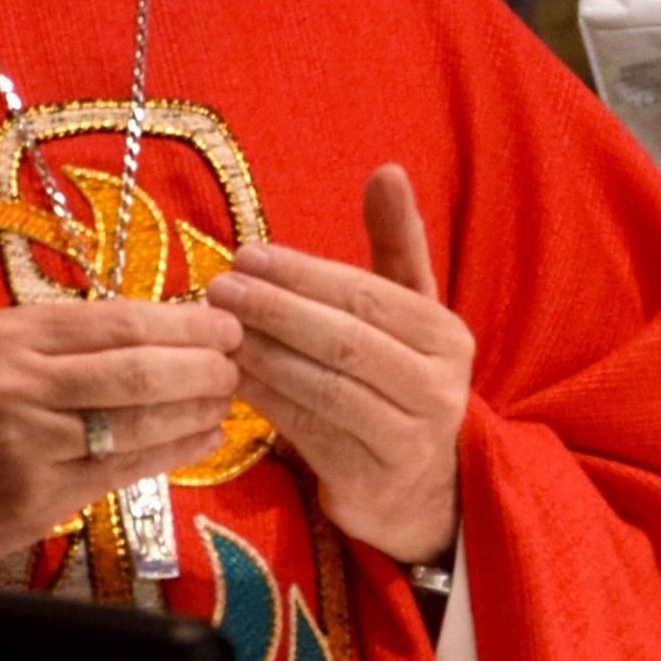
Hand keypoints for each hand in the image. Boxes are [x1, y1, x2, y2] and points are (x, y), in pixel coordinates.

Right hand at [0, 297, 242, 573]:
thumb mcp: (1, 354)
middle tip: (237, 365)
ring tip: (226, 402)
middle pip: (135, 371)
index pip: (118, 321)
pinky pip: (124, 470)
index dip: (184, 324)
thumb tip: (173, 326)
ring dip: (195, 412)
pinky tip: (203, 440)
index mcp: (13, 335)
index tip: (227, 325)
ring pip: (135, 423)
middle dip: (200, 367)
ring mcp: (28, 442)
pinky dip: (173, 452)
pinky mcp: (39, 495)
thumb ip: (75, 341)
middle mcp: (18, 383)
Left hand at [205, 166, 470, 565]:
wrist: (422, 490)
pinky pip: (308, 430)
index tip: (247, 254)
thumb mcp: (409, 314)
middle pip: (346, 341)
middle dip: (277, 310)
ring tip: (215, 330)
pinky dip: (265, 399)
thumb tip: (387, 169)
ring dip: (263, 355)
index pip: (368, 296)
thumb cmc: (402, 382)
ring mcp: (408, 439)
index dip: (305, 275)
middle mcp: (437, 387)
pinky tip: (229, 376)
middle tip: (219, 288)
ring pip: (324, 387)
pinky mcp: (371, 480)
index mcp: (445, 336)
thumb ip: (396, 243)